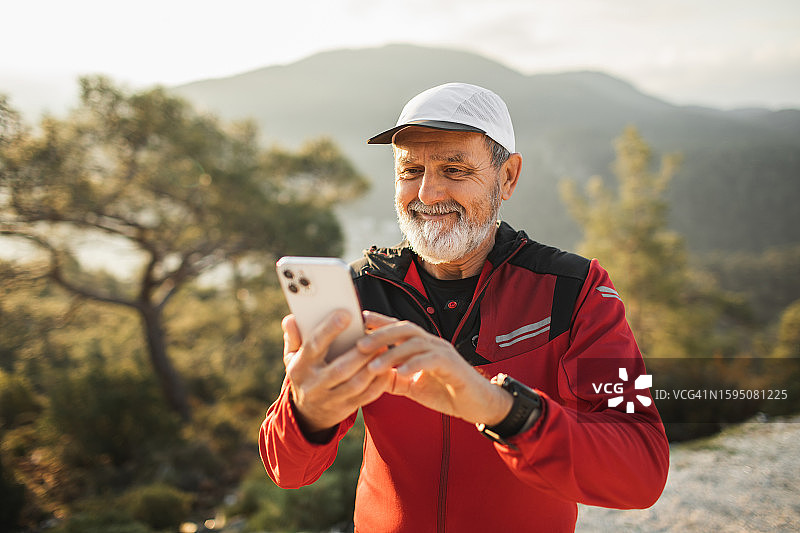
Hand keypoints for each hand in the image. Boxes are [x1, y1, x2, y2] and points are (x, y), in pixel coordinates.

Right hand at [282, 310, 392, 437]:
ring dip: (372, 366)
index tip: (346, 314)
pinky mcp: (345, 408)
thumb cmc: (304, 373)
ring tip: (384, 349)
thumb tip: (291, 318)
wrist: (307, 414)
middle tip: (374, 336)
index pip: (314, 346)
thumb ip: (294, 337)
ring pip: (355, 384)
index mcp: (300, 367)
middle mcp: (314, 385)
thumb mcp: (292, 357)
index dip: (329, 330)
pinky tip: (387, 368)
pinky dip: (379, 382)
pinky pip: (366, 396)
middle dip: (359, 352)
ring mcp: (330, 399)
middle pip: (339, 369)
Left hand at [357, 311, 512, 425]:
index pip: (399, 328)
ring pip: (415, 343)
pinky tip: (400, 373)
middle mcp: (432, 343)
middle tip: (359, 345)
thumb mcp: (413, 386)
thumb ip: (393, 379)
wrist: (478, 404)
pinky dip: (414, 365)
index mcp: (422, 346)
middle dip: (381, 334)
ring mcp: (443, 352)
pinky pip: (431, 360)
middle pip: (404, 329)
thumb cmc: (446, 391)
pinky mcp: (452, 366)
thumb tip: (368, 376)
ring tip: (374, 365)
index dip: (380, 322)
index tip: (359, 321)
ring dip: (392, 353)